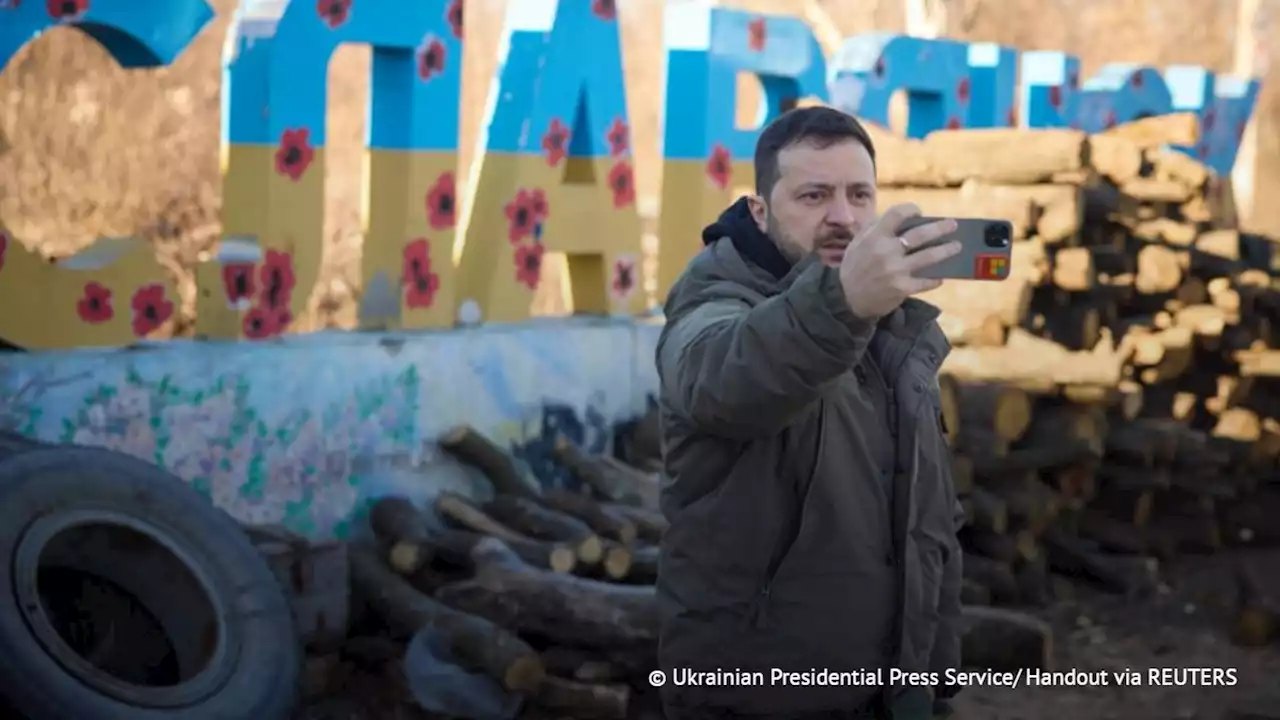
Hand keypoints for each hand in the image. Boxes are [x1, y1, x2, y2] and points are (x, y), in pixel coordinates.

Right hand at [838, 203, 960, 320]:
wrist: (847, 299)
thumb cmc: (855, 268)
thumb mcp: (857, 244)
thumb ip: (875, 229)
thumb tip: (900, 218)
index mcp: (874, 237)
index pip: (897, 214)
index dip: (911, 210)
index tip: (919, 212)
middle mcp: (885, 252)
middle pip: (920, 235)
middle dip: (940, 228)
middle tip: (953, 225)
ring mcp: (895, 271)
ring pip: (928, 257)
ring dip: (946, 250)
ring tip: (956, 246)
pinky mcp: (902, 288)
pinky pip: (925, 281)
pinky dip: (935, 278)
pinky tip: (941, 276)